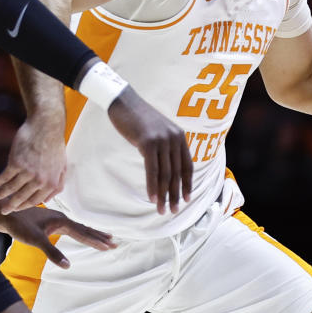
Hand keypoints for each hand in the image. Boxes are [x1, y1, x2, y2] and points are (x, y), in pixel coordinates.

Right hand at [0, 116, 65, 213]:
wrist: (46, 126)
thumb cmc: (54, 144)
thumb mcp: (62, 166)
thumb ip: (57, 184)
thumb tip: (48, 200)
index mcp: (51, 183)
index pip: (35, 201)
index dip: (24, 206)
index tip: (17, 209)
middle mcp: (39, 181)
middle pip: (21, 198)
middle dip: (10, 206)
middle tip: (3, 210)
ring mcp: (27, 172)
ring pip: (11, 189)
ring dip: (1, 194)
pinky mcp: (16, 163)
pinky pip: (5, 176)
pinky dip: (0, 181)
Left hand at [0, 206, 115, 268]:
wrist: (4, 213)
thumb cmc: (18, 225)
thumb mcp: (35, 240)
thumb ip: (52, 252)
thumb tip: (68, 266)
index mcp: (61, 221)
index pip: (83, 233)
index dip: (97, 241)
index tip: (110, 246)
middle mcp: (61, 219)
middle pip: (84, 229)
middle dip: (99, 237)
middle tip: (114, 243)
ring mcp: (55, 220)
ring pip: (78, 228)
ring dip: (91, 234)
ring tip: (103, 237)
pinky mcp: (49, 223)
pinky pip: (70, 228)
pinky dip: (79, 233)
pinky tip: (79, 234)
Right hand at [107, 86, 191, 214]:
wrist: (124, 102)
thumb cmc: (138, 118)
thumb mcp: (157, 131)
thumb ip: (165, 146)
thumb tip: (166, 168)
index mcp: (179, 136)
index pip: (187, 165)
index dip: (187, 184)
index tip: (186, 199)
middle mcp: (174, 138)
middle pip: (177, 173)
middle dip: (175, 194)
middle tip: (173, 211)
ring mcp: (162, 140)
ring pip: (165, 174)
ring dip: (163, 195)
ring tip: (161, 209)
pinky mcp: (148, 143)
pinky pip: (152, 169)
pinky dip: (152, 186)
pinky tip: (151, 197)